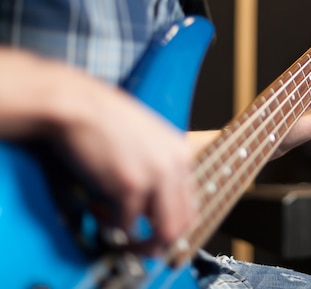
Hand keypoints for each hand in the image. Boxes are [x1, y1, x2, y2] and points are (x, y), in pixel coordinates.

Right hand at [0, 50, 195, 256]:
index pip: (191, 203)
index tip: (155, 232)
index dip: (172, 223)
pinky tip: (97, 209)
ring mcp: (156, 176)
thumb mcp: (148, 139)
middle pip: (183, 222)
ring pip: (163, 231)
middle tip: (141, 246)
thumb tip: (155, 204)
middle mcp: (176, 165)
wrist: (79, 105)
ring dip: (139, 240)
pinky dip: (111, 225)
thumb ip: (159, 166)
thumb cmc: (104, 120)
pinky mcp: (131, 185)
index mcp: (181, 153)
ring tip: (114, 227)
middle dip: (161, 241)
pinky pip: (127, 225)